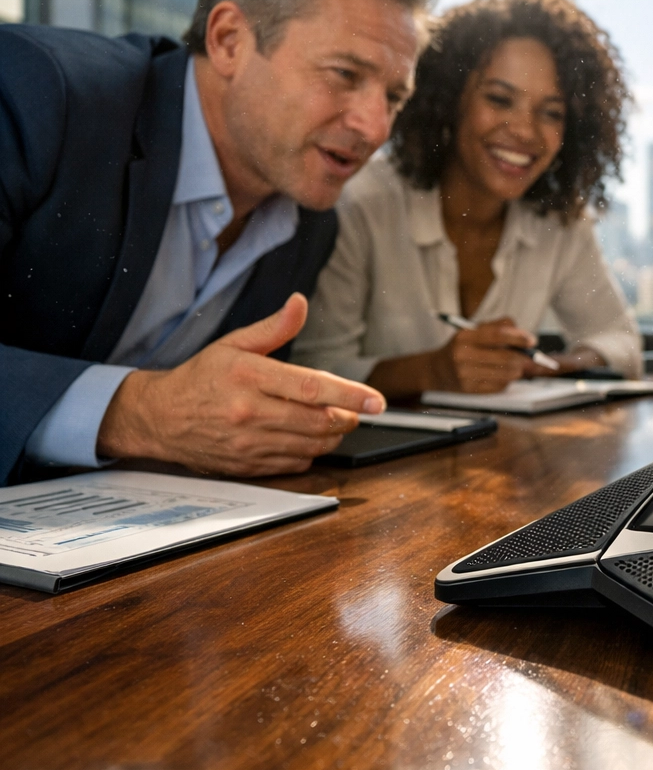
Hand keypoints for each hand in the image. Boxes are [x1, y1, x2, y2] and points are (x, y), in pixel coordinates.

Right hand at [97, 294, 384, 475]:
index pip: (310, 388)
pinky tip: (308, 438)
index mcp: (249, 377)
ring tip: (336, 421)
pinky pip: (295, 463)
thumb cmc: (200, 378)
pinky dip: (311, 452)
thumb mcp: (234, 343)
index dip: (349, 395)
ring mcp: (248, 444)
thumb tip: (300, 303)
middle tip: (356, 409)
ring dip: (334, 435)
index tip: (376, 400)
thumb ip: (274, 328)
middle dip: (347, 417)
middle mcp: (249, 412)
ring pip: (311, 445)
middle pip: (317, 421)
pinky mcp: (247, 466)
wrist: (159, 418)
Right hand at [429, 319, 541, 392]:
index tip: (532, 340)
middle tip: (530, 356)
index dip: (519, 337)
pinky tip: (502, 375)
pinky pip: (500, 386)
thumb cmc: (463, 347)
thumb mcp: (474, 331)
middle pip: (506, 358)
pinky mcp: (470, 391)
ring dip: (518, 370)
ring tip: (516, 365)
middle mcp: (463, 356)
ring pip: (507, 374)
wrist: (437, 371)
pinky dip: (507, 380)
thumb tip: (524, 336)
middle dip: (524, 358)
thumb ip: (499, 326)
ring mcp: (466, 375)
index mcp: (465, 337)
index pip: (498, 335)